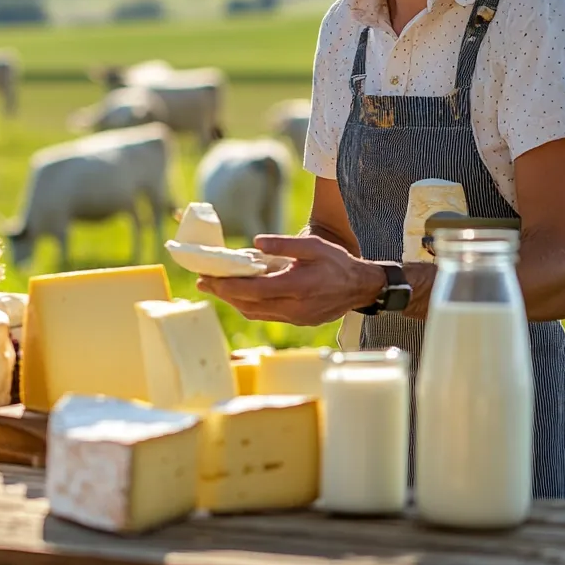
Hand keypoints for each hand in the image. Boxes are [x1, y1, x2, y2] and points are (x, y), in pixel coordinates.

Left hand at [197, 234, 384, 326]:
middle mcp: (294, 307)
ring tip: (215, 288)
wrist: (361, 288)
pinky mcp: (298, 321)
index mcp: (297, 287)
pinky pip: (266, 315)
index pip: (253, 290)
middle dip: (223, 294)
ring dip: (233, 301)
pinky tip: (239, 295)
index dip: (228, 287)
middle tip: (202, 283)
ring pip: (256, 313)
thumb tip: (256, 243)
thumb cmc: (337, 262)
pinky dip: (249, 306)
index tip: (207, 279)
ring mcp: (296, 318)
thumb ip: (284, 244)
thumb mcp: (314, 246)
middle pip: (249, 305)